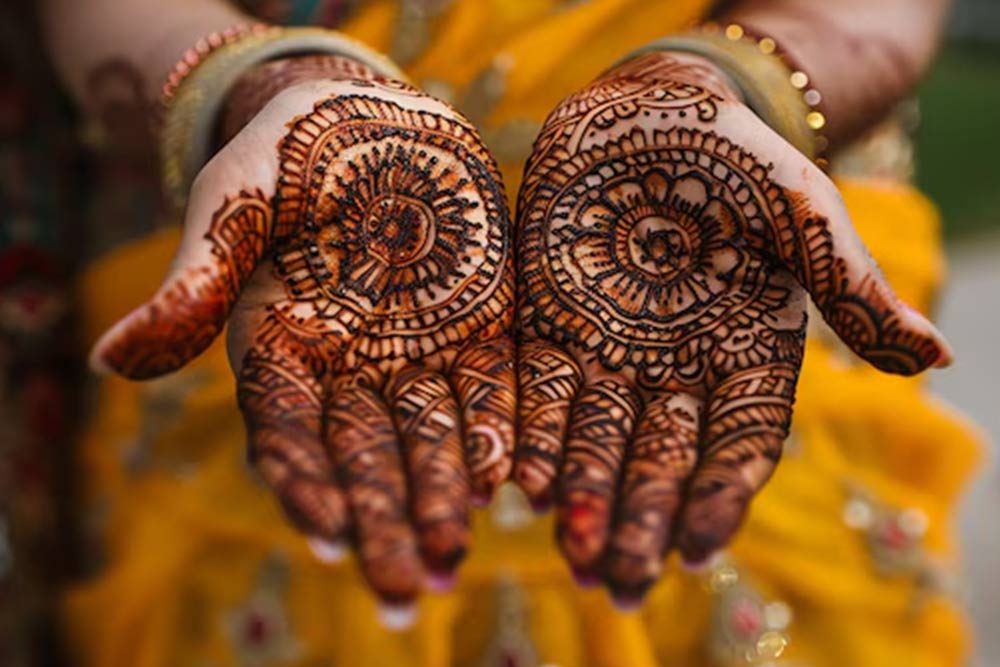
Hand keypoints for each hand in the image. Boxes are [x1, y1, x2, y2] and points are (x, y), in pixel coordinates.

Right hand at [90, 75, 514, 606]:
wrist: (372, 121)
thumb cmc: (286, 156)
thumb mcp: (236, 205)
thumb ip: (197, 280)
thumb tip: (108, 359)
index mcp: (281, 350)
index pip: (289, 432)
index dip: (307, 483)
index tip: (330, 535)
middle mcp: (350, 369)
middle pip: (365, 458)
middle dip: (383, 523)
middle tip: (402, 593)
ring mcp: (417, 354)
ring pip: (431, 439)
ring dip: (443, 500)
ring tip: (453, 559)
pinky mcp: (479, 329)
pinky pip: (492, 390)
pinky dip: (502, 434)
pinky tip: (515, 481)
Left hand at [513, 52, 950, 604]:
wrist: (651, 112)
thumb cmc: (741, 160)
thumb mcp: (802, 213)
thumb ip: (850, 286)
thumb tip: (934, 357)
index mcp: (745, 355)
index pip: (736, 444)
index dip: (715, 498)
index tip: (691, 548)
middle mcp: (676, 369)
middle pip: (658, 459)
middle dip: (637, 520)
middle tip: (617, 583)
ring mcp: (611, 351)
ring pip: (595, 438)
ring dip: (580, 495)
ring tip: (565, 550)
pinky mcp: (551, 325)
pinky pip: (540, 388)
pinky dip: (530, 431)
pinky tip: (518, 477)